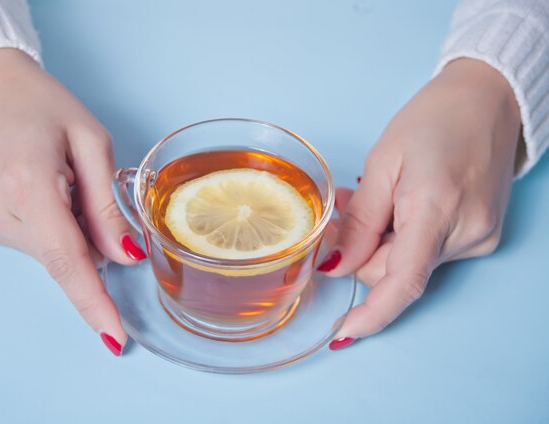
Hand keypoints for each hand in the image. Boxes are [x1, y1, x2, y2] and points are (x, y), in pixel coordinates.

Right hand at [0, 48, 144, 355]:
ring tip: (56, 179)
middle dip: (92, 238)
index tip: (115, 338)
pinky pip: (31, 243)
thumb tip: (125, 259)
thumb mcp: (90, 142)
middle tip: (82, 185)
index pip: (68, 261)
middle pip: (66, 257)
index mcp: (29, 184)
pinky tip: (40, 189)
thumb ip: (106, 207)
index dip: (94, 302)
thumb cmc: (41, 104)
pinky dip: (49, 227)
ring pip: (50, 253)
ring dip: (68, 230)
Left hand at [319, 58, 521, 347]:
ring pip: (410, 262)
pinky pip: (429, 250)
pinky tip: (399, 204)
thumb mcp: (383, 163)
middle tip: (346, 210)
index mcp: (436, 209)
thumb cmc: (434, 120)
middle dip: (362, 251)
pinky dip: (405, 236)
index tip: (343, 333)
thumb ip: (360, 221)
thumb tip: (338, 266)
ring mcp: (480, 236)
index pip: (403, 282)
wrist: (488, 100)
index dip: (371, 314)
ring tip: (375, 196)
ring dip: (383, 239)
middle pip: (396, 270)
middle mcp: (466, 233)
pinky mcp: (484, 234)